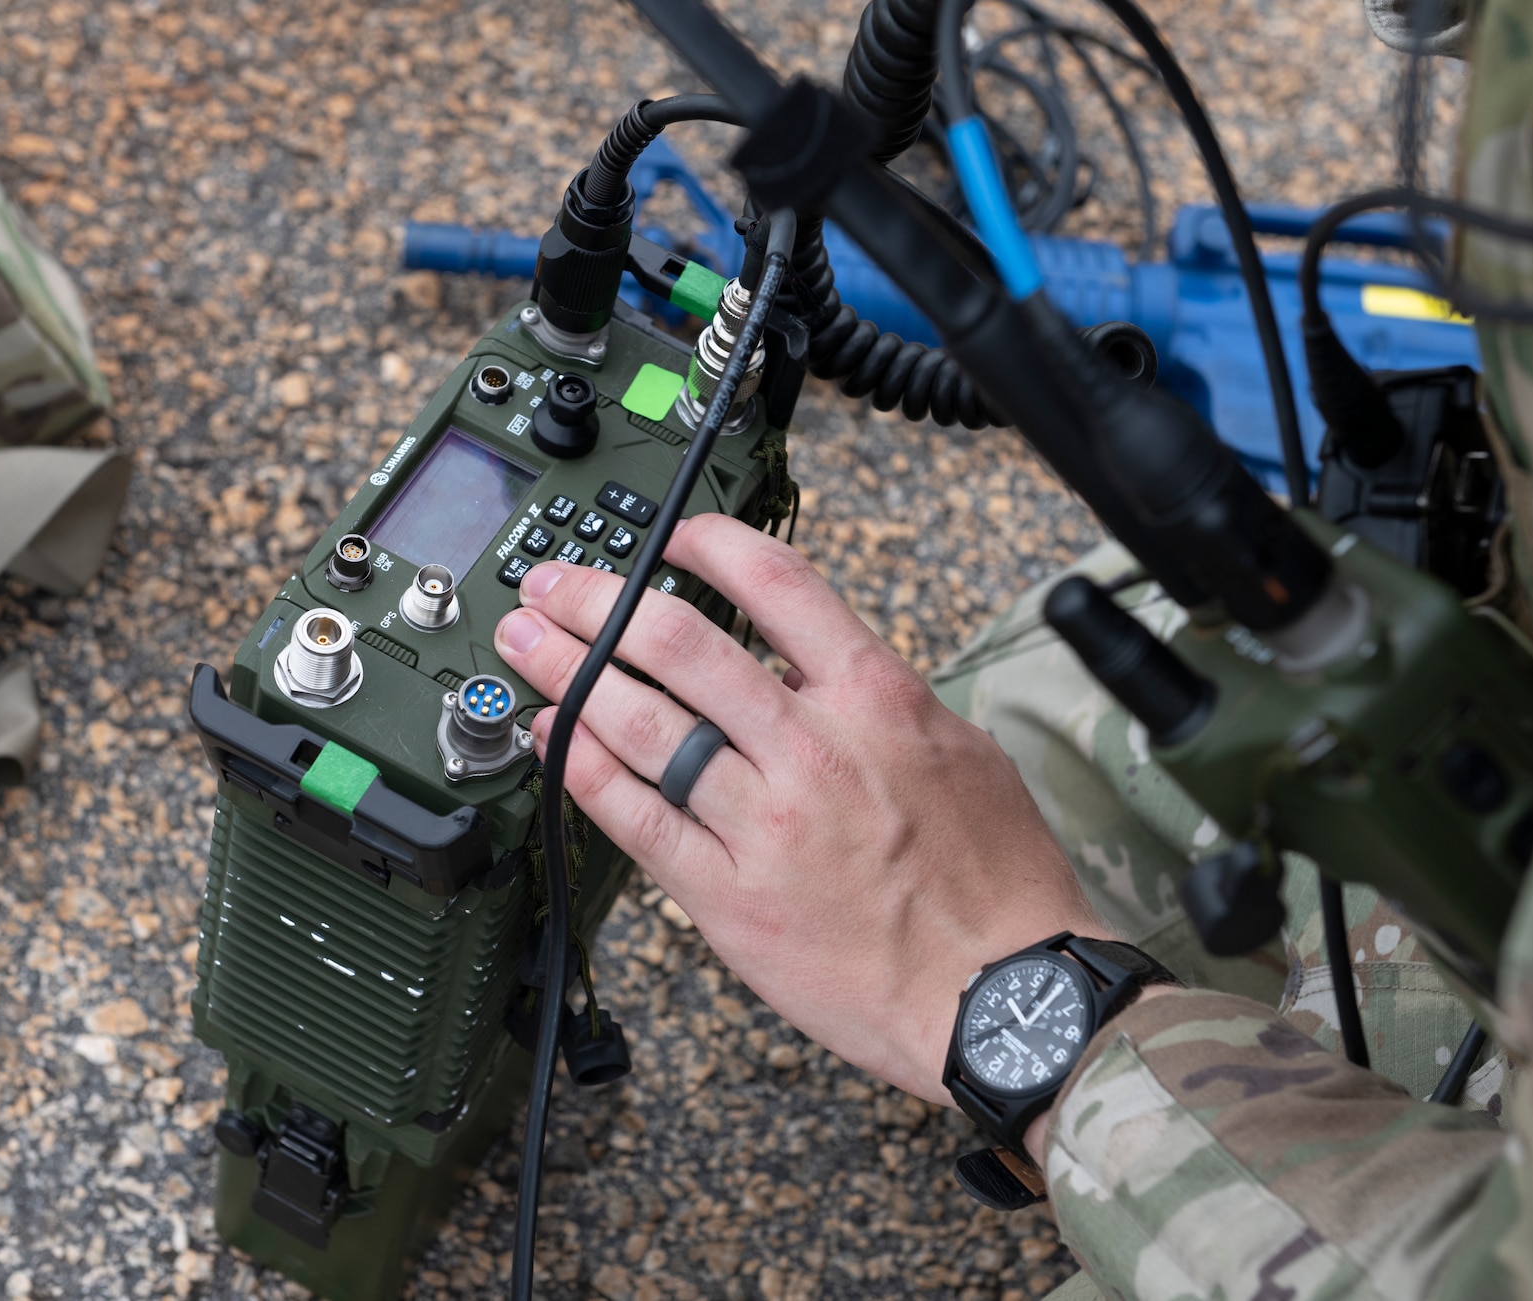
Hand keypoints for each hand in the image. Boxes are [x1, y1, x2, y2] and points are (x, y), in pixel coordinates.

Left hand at [492, 513, 1106, 1104]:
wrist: (1005, 997)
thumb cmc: (997, 882)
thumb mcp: (958, 749)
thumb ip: (876, 699)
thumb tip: (804, 664)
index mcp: (877, 699)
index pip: (776, 583)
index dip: (705, 543)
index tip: (664, 535)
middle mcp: (811, 751)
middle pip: (680, 645)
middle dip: (600, 601)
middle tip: (554, 582)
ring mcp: (763, 825)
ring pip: (643, 726)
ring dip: (569, 673)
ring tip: (526, 644)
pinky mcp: (729, 899)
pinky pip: (637, 822)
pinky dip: (584, 771)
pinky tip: (550, 739)